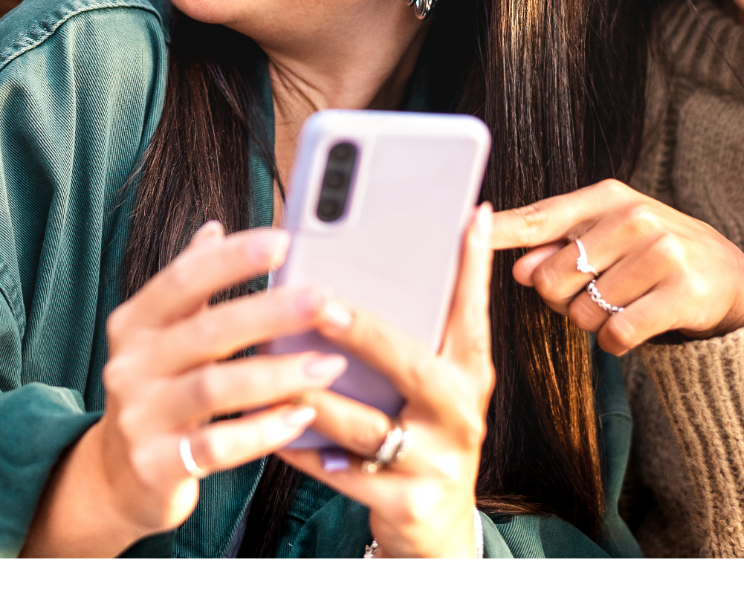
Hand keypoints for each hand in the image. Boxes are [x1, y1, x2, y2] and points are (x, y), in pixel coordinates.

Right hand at [21, 222, 344, 556]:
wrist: (117, 476)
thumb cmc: (157, 394)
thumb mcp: (162, 338)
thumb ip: (189, 288)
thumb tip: (215, 228)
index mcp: (134, 324)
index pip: (182, 280)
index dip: (231, 259)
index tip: (282, 241)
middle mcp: (130, 365)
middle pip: (205, 332)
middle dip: (269, 313)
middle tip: (322, 300)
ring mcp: (139, 416)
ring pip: (214, 389)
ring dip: (276, 374)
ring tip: (328, 364)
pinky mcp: (156, 464)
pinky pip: (216, 447)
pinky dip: (261, 431)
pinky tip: (300, 417)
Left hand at [276, 203, 495, 557]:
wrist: (435, 529)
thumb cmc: (423, 436)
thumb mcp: (435, 385)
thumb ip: (413, 332)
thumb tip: (383, 261)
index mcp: (469, 373)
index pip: (472, 310)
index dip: (472, 263)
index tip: (466, 215)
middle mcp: (461, 412)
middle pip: (411, 365)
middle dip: (364, 333)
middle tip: (320, 304)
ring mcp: (436, 460)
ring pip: (365, 423)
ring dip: (313, 397)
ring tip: (270, 369)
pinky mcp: (407, 501)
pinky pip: (342, 471)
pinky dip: (303, 449)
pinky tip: (270, 429)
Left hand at [492, 179, 743, 354]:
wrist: (728, 277)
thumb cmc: (651, 254)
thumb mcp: (608, 237)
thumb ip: (558, 248)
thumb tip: (520, 270)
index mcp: (608, 197)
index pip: (540, 218)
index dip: (500, 230)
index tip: (465, 227)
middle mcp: (635, 217)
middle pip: (552, 280)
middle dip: (563, 299)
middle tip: (597, 292)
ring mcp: (662, 253)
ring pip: (582, 312)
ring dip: (593, 323)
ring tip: (624, 303)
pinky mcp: (682, 294)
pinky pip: (615, 335)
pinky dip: (615, 342)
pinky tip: (636, 326)